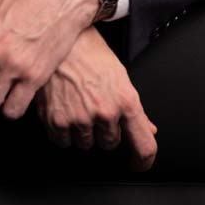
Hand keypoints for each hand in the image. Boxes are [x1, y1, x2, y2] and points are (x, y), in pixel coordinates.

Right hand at [35, 27, 157, 171]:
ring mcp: (80, 118)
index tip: (139, 164)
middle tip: (96, 107)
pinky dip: (64, 131)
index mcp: (126, 101)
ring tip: (78, 104)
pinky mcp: (57, 120)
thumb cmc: (90, 52)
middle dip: (105, 131)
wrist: (60, 39)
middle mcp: (105, 112)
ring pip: (86, 144)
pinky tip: (64, 109)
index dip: (143, 161)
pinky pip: (63, 142)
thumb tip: (148, 129)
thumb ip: (134, 108)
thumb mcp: (120, 75)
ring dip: (84, 131)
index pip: (144, 146)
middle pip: (110, 144)